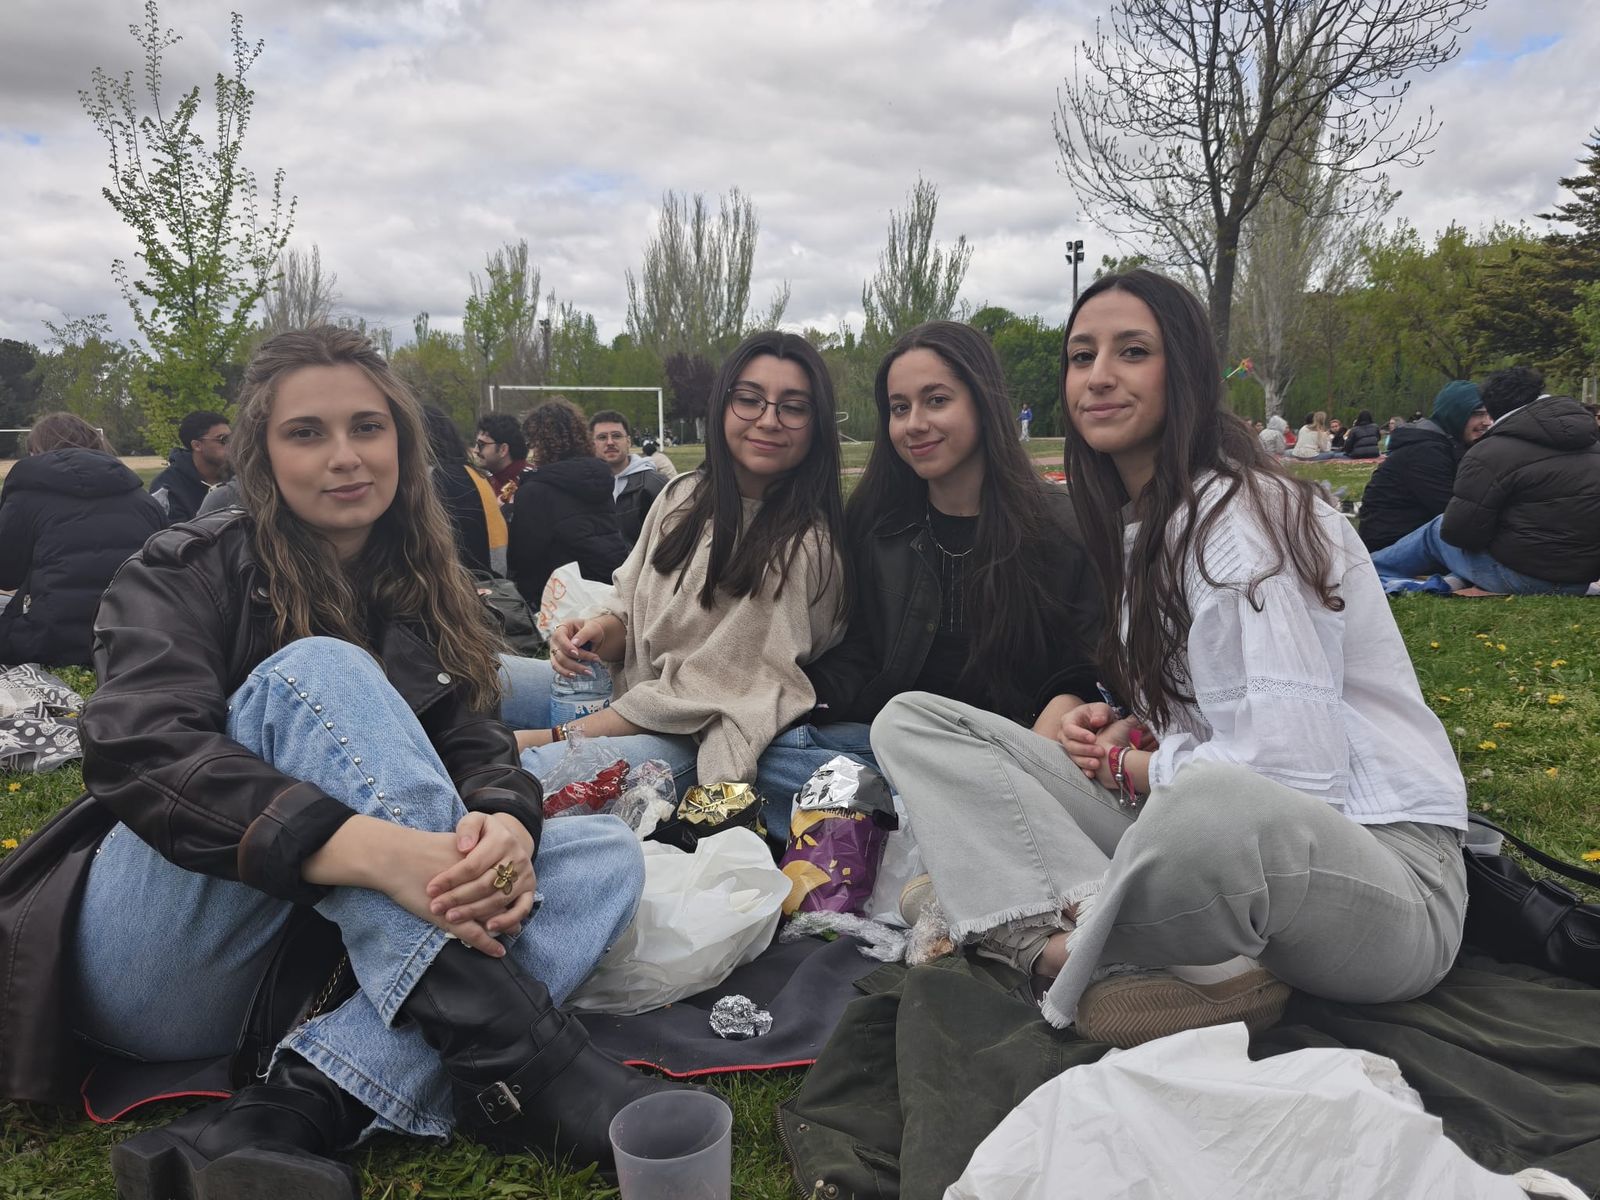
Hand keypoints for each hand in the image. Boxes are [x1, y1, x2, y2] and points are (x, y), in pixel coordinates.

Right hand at [375, 828, 508, 956]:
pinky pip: (473, 934)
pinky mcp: (447, 917)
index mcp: (476, 862)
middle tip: (518, 923)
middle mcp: (474, 881)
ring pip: (490, 918)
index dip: (511, 890)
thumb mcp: (450, 846)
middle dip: (510, 911)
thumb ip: (469, 852)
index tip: (517, 897)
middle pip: (501, 898)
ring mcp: (461, 901)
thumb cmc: (416, 849)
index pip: (503, 879)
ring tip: (512, 932)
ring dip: (503, 927)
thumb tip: (478, 855)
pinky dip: (487, 944)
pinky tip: (499, 951)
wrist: (393, 856)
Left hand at [425, 812, 537, 937]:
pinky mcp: (530, 890)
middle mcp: (517, 858)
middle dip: (457, 898)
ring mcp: (525, 876)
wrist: (508, 841)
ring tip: (451, 917)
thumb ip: (467, 828)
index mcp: (502, 840)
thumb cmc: (483, 834)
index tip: (431, 889)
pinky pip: (522, 909)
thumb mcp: (475, 821)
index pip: (473, 864)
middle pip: (484, 884)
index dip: (451, 879)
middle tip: (436, 907)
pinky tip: (488, 928)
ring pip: (498, 899)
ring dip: (474, 912)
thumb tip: (464, 847)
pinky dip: (507, 920)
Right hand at [550, 618, 605, 677]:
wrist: (592, 636)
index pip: (559, 637)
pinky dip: (566, 673)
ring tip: (588, 672)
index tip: (576, 654)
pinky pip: (558, 669)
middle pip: (560, 653)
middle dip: (576, 660)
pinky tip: (576, 676)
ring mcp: (555, 651)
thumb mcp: (591, 628)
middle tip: (594, 661)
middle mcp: (555, 640)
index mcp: (562, 628)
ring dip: (573, 669)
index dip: (566, 647)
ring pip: (558, 663)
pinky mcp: (557, 660)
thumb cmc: (591, 629)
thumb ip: (583, 634)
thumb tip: (575, 644)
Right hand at [1053, 702, 1117, 775]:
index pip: (1069, 729)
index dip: (1080, 735)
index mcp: (1068, 720)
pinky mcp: (1075, 757)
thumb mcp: (1102, 709)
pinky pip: (1077, 766)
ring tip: (1097, 764)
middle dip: (1085, 749)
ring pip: (1073, 756)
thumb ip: (1101, 713)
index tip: (1094, 738)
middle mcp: (1065, 735)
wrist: (1102, 727)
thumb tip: (1096, 721)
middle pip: (1070, 745)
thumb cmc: (1100, 715)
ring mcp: (1069, 748)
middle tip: (1100, 751)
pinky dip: (1084, 770)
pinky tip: (1091, 774)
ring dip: (1085, 761)